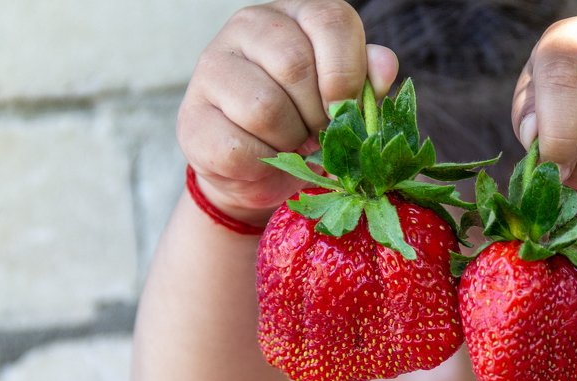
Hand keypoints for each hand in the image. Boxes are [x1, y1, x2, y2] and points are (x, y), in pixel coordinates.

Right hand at [178, 0, 398, 222]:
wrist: (260, 168)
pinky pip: (240, 148)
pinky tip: (265, 157)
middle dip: (318, 114)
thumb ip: (367, 79)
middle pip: (295, 65)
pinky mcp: (192, 119)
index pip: (330, 19)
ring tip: (292, 143)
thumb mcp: (346, 97)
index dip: (347, 73)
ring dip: (290, 141)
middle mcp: (248, 26)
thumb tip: (384, 66)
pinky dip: (264, 164)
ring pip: (264, 108)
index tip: (345, 108)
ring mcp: (212, 67)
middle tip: (318, 132)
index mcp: (295, 14)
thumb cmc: (311, 121)